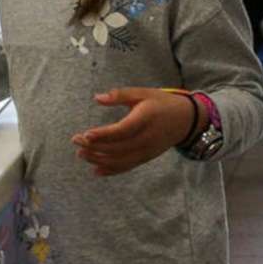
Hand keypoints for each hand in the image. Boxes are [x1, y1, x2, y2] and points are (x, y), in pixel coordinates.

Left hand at [72, 87, 194, 176]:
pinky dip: (111, 170)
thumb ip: (120, 95)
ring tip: (81, 154)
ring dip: (98, 159)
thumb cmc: (161, 103)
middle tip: (76, 141)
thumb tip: (97, 98)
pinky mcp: (146, 158)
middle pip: (117, 148)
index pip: (122, 130)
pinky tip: (95, 170)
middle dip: (95, 147)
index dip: (103, 134)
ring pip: (120, 160)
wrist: (186, 120)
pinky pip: (127, 166)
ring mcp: (147, 151)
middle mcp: (146, 138)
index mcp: (145, 119)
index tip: (85, 134)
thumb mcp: (143, 93)